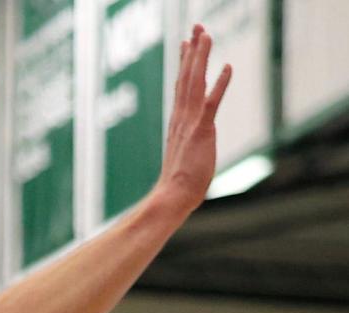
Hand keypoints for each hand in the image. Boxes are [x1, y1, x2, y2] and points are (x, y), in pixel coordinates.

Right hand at [158, 23, 231, 213]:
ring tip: (206, 35)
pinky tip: (227, 67)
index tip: (186, 43)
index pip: (181, 87)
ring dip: (201, 58)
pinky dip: (219, 84)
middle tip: (197, 27)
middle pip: (187, 77)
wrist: (173, 197)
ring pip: (195, 82)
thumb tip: (189, 150)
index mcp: (178, 123)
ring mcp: (191, 123)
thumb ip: (188, 147)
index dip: (184, 63)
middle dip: (193, 51)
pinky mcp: (201, 131)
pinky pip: (212, 103)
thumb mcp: (185, 159)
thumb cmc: (179, 187)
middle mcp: (182, 118)